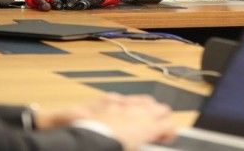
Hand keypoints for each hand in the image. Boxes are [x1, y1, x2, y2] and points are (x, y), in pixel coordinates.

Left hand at [34, 93, 174, 149]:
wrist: (74, 144)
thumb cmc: (103, 147)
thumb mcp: (129, 146)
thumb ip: (142, 142)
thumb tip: (145, 140)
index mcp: (143, 127)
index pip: (168, 124)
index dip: (169, 132)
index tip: (166, 138)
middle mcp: (133, 112)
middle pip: (159, 108)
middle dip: (160, 118)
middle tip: (156, 130)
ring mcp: (119, 104)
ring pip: (142, 100)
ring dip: (145, 109)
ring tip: (143, 119)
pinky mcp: (103, 101)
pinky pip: (121, 98)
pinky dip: (125, 104)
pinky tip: (121, 109)